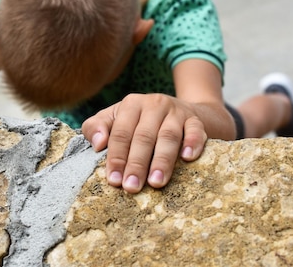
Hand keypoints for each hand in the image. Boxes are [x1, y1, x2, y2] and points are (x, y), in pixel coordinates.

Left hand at [81, 93, 207, 192]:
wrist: (178, 109)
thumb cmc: (138, 121)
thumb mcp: (114, 118)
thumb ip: (96, 127)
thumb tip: (97, 144)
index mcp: (131, 105)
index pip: (121, 133)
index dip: (116, 157)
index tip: (114, 180)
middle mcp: (154, 105)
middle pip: (144, 136)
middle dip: (137, 163)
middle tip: (132, 187)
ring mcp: (176, 112)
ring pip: (169, 136)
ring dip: (162, 160)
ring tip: (156, 182)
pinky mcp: (195, 120)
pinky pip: (196, 131)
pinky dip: (193, 143)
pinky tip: (187, 158)